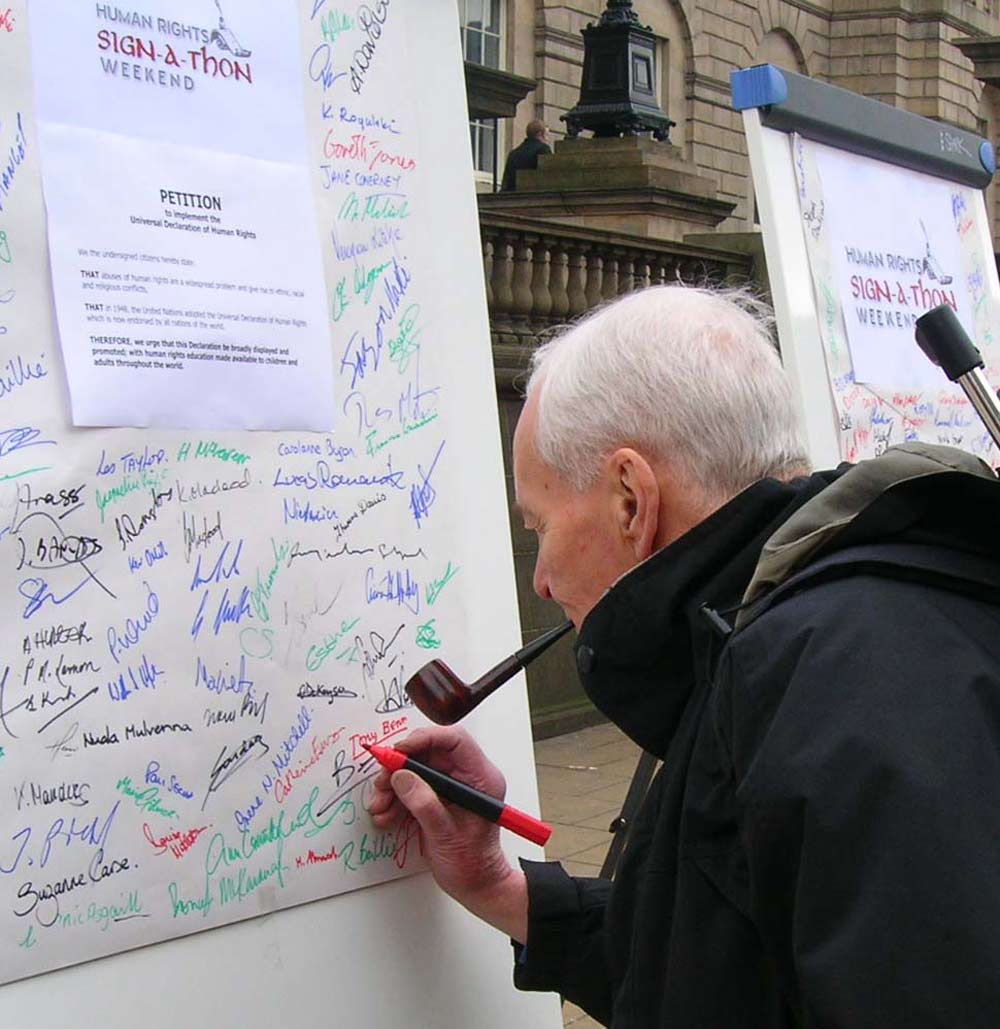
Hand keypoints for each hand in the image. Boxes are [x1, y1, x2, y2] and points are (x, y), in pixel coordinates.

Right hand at [367, 726, 527, 938]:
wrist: (476, 886)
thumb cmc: (472, 864)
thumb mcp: (446, 835)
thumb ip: (424, 804)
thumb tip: (402, 778)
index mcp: (480, 777)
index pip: (454, 740)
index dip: (425, 739)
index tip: (399, 751)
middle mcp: (466, 777)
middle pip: (429, 754)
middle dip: (400, 768)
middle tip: (382, 783)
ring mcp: (451, 787)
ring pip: (417, 771)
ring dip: (393, 787)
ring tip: (380, 807)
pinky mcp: (437, 798)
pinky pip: (412, 788)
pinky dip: (395, 800)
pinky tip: (386, 816)